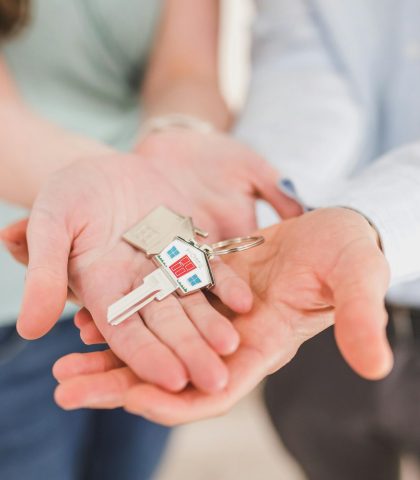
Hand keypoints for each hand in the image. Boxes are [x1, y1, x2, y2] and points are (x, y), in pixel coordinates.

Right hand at [5, 141, 288, 392]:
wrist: (104, 170)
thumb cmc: (70, 194)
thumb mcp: (51, 223)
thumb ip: (44, 272)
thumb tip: (31, 330)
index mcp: (102, 289)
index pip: (124, 331)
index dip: (147, 355)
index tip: (172, 380)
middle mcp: (138, 286)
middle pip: (166, 325)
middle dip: (189, 352)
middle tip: (217, 382)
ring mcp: (166, 267)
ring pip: (192, 303)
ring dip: (212, 324)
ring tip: (233, 345)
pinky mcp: (189, 246)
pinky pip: (210, 268)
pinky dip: (225, 284)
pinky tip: (244, 301)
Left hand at [52, 208, 391, 423]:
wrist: (332, 229)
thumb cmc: (349, 252)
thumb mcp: (357, 277)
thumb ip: (360, 316)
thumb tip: (375, 363)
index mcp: (265, 345)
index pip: (216, 390)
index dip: (176, 401)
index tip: (131, 399)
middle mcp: (232, 340)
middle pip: (171, 376)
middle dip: (120, 386)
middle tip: (66, 388)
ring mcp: (212, 317)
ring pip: (155, 345)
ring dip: (110, 354)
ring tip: (62, 358)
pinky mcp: (199, 290)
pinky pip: (155, 308)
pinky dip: (124, 314)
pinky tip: (86, 313)